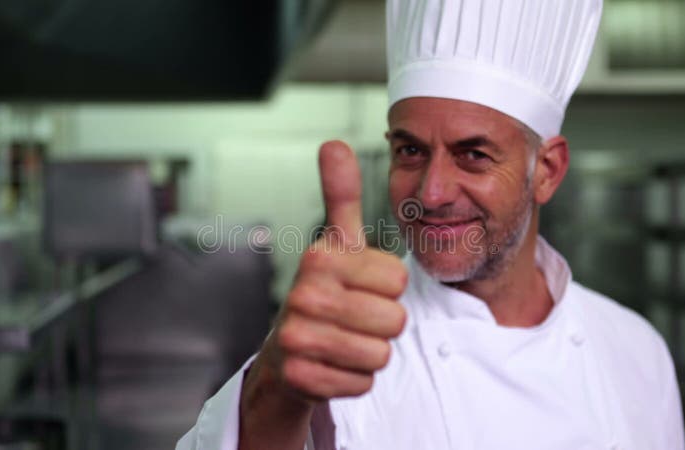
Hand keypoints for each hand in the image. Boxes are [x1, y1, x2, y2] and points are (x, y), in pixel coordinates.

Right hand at [238, 141, 407, 448]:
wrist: (287, 352)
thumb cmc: (324, 292)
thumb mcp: (335, 243)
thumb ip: (341, 195)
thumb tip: (334, 143)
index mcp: (319, 258)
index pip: (398, 279)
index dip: (387, 287)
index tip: (360, 286)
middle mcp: (303, 296)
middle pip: (394, 320)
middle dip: (382, 323)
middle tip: (353, 317)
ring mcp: (298, 339)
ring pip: (381, 354)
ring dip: (370, 351)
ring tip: (344, 339)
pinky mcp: (301, 379)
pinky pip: (363, 382)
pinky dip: (355, 378)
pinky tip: (333, 363)